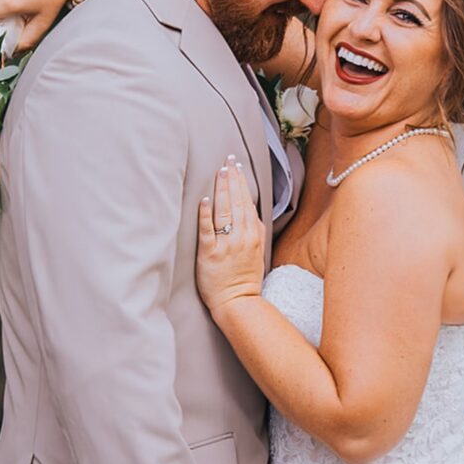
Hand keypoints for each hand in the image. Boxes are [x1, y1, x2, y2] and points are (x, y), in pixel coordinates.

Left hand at [196, 158, 266, 314]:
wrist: (237, 302)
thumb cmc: (245, 279)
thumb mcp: (258, 253)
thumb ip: (256, 233)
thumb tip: (253, 215)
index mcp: (254, 235)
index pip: (248, 202)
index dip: (242, 183)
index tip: (237, 167)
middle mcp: (242, 237)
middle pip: (237, 202)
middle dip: (233, 178)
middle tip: (228, 161)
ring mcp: (226, 244)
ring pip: (225, 211)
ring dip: (222, 189)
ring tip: (220, 172)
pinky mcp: (210, 253)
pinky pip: (208, 230)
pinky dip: (206, 213)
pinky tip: (205, 199)